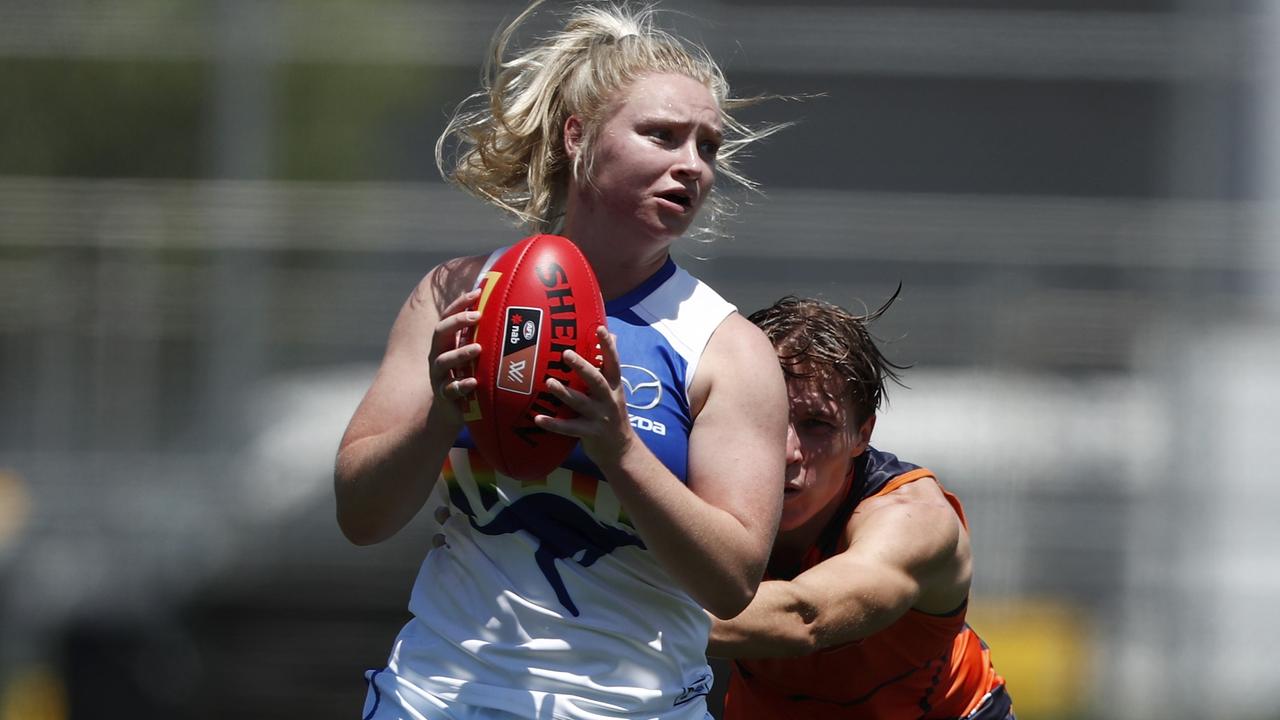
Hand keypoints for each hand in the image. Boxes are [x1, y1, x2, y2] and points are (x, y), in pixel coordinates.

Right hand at [429, 288, 482, 422]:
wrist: (451, 410)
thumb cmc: (466, 374)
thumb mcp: (471, 354)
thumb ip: (480, 337)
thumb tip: (505, 310)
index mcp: (445, 342)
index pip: (447, 317)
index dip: (459, 304)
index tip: (477, 292)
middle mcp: (438, 355)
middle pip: (440, 333)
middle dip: (456, 322)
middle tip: (477, 316)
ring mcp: (439, 376)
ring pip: (443, 361)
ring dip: (461, 353)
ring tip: (478, 348)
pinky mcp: (445, 395)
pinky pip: (450, 389)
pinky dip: (461, 385)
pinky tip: (473, 383)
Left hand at [534, 326, 635, 469]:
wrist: (622, 450)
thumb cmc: (613, 414)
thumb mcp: (616, 390)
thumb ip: (609, 366)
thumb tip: (612, 335)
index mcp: (615, 386)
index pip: (613, 363)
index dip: (608, 346)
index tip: (601, 329)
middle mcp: (609, 400)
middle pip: (596, 380)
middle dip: (582, 367)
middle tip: (566, 354)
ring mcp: (600, 417)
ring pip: (580, 403)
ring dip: (564, 392)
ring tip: (549, 382)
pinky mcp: (590, 434)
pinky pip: (569, 428)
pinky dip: (553, 424)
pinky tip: (537, 418)